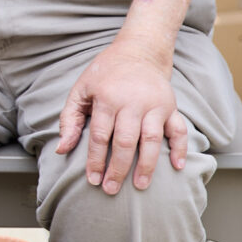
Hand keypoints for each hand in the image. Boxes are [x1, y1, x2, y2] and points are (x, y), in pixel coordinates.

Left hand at [54, 43, 188, 194]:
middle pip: (125, 141)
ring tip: (140, 185)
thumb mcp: (81, 90)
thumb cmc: (105, 74)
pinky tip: (177, 167)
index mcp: (108, 98)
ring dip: (147, 165)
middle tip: (111, 189)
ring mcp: (155, 104)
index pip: (100, 136)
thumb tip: (61, 149)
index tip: (93, 180)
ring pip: (151, 139)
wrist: (138, 51)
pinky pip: (179, 129)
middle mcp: (132, 102)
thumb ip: (69, 119)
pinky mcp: (171, 106)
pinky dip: (180, 148)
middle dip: (118, 168)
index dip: (96, 160)